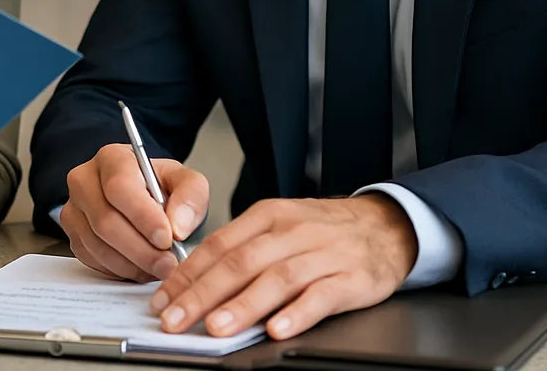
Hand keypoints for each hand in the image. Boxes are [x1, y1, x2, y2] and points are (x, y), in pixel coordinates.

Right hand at [60, 143, 208, 283]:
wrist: (141, 196)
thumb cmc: (160, 187)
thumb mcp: (185, 181)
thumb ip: (191, 195)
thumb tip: (178, 225)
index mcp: (111, 158)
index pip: (119, 187)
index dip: (142, 216)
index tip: (167, 238)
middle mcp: (84, 180)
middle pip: (105, 220)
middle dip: (141, 249)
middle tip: (169, 264)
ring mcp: (74, 209)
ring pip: (98, 245)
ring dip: (133, 264)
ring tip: (159, 267)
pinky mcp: (72, 236)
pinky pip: (93, 260)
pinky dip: (121, 270)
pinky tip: (141, 266)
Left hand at [151, 195, 417, 339]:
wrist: (383, 225)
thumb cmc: (321, 230)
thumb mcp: (278, 226)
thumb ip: (242, 249)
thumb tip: (195, 280)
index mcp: (266, 216)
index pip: (218, 244)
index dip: (188, 273)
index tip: (163, 299)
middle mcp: (290, 231)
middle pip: (240, 262)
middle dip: (202, 293)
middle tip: (175, 318)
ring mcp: (320, 254)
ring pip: (275, 279)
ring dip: (243, 305)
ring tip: (216, 327)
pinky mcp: (350, 278)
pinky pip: (321, 296)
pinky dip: (298, 313)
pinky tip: (278, 329)